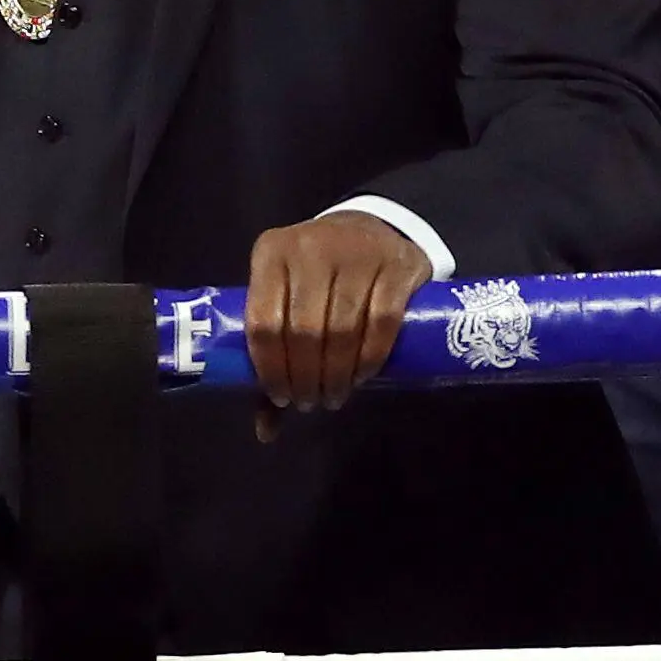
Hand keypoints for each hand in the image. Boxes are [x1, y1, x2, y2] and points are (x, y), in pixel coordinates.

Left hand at [243, 210, 432, 421]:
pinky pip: (382, 322)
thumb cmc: (316, 276)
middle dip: (306, 378)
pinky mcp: (396, 265)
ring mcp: (356, 253)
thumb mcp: (286, 299)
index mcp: (271, 253)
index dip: (271, 369)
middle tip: (312, 401)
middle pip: (304, 331)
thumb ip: (274, 357)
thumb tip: (265, 431)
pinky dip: (370, 357)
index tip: (281, 397)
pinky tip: (362, 376)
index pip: (263, 322)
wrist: (370, 229)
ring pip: (342, 329)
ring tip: (335, 395)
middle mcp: (310, 248)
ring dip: (337, 375)